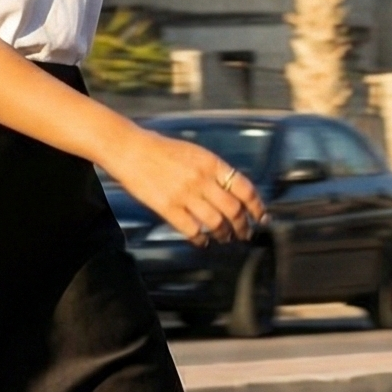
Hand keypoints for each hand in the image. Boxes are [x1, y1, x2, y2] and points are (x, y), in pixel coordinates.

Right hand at [105, 126, 262, 244]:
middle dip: (243, 226)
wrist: (130, 149)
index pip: (244, 188)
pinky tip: (202, 241)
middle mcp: (201, 179)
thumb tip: (234, 192)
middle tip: (245, 234)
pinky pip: (192, 230)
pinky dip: (201, 239)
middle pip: (233, 210)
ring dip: (224, 235)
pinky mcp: (167, 207)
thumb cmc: (161, 150)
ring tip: (225, 238)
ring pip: (216, 223)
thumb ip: (213, 171)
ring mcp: (184, 194)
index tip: (262, 218)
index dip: (257, 206)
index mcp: (211, 162)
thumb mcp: (194, 152)